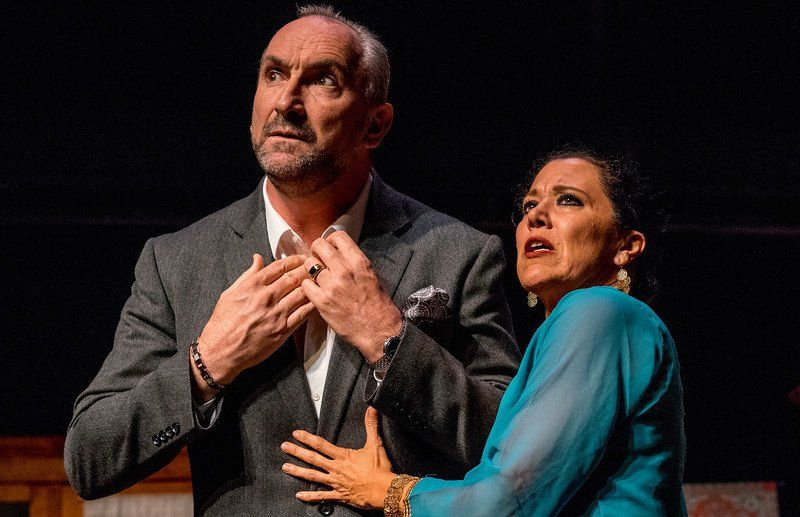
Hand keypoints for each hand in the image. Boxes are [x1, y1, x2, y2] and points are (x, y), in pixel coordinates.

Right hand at [194, 254, 313, 391]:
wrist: (222, 350)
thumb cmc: (223, 322)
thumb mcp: (230, 293)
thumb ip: (248, 275)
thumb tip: (258, 258)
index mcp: (252, 286)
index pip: (279, 267)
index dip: (294, 260)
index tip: (301, 257)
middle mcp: (266, 297)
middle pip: (293, 277)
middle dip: (307, 269)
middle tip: (315, 265)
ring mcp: (276, 314)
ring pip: (301, 293)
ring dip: (312, 285)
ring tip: (320, 279)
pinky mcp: (283, 330)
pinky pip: (303, 314)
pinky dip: (312, 305)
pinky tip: (318, 299)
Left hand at [281, 407, 395, 508]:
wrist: (384, 489)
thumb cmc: (379, 469)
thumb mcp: (375, 443)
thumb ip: (371, 425)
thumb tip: (372, 409)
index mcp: (343, 456)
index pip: (321, 444)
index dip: (307, 438)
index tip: (296, 434)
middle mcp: (336, 469)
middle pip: (313, 459)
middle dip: (297, 452)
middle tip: (284, 447)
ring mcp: (336, 483)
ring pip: (313, 476)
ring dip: (298, 471)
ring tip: (286, 468)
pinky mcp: (339, 495)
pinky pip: (322, 496)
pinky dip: (310, 496)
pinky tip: (300, 495)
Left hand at [302, 231, 401, 362]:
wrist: (378, 330)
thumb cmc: (377, 305)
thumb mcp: (371, 275)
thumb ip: (354, 262)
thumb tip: (339, 254)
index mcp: (359, 262)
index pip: (338, 237)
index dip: (330, 240)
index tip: (330, 247)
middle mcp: (344, 270)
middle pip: (319, 246)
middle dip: (316, 250)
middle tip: (318, 258)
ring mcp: (331, 286)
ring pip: (309, 265)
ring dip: (311, 270)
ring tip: (317, 277)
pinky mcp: (322, 301)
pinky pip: (305, 285)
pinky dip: (308, 286)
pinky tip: (315, 291)